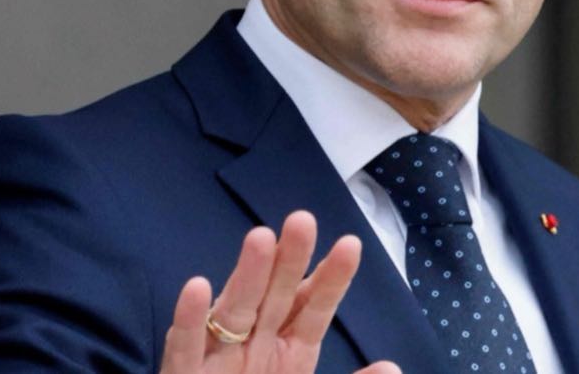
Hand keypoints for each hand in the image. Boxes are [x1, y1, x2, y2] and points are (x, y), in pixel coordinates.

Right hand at [160, 211, 398, 373]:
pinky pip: (186, 347)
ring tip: (260, 237)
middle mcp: (256, 346)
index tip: (350, 245)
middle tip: (303, 219)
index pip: (314, 309)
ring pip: (235, 311)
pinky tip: (197, 287)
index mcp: (291, 352)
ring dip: (247, 275)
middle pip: (275, 297)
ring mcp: (219, 358)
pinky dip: (190, 320)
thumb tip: (392, 368)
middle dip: (289, 260)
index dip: (331, 279)